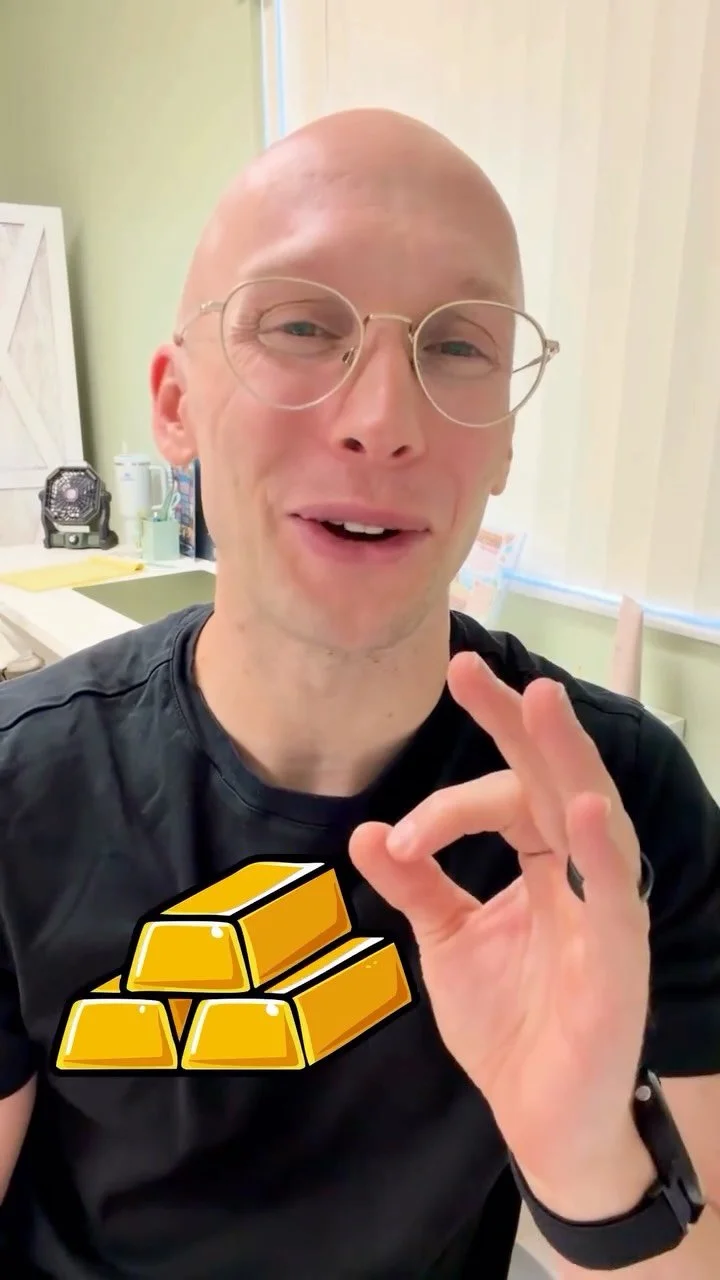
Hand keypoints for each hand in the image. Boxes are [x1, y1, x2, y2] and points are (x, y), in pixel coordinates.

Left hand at [349, 651, 652, 1214]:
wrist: (538, 1117)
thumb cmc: (507, 1024)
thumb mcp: (448, 942)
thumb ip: (415, 885)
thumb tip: (364, 832)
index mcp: (544, 863)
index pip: (508, 797)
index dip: (453, 798)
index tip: (398, 837)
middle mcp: (580, 873)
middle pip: (554, 780)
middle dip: (515, 723)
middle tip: (466, 667)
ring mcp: (605, 910)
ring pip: (595, 816)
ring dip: (565, 758)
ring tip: (538, 702)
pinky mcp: (620, 959)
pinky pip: (615, 898)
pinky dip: (601, 853)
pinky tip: (583, 808)